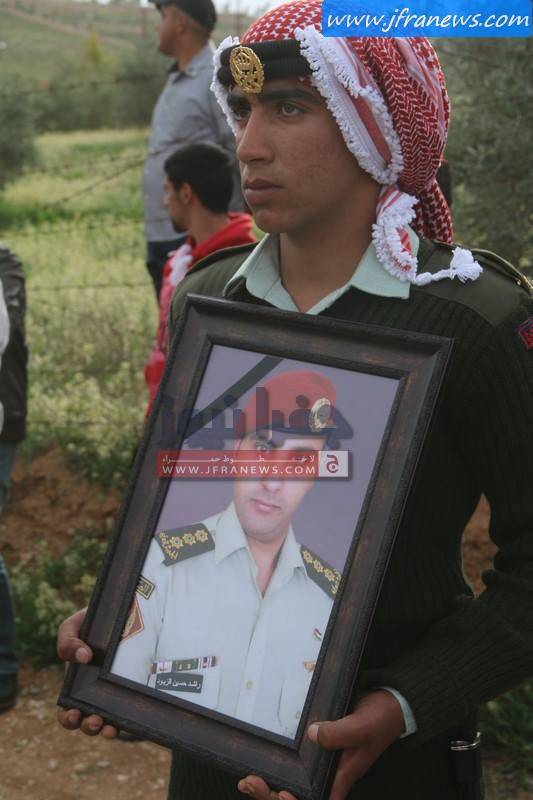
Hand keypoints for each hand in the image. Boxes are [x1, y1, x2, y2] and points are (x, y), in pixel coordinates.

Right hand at [56, 607, 118, 738]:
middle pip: (88, 723)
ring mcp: (117, 694)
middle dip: (89, 727)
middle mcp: (96, 694)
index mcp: (77, 685)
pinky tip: (130, 721)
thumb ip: (68, 640)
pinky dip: (128, 721)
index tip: (74, 713)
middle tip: (95, 720)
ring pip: (110, 722)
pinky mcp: (135, 691)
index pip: (68, 711)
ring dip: (107, 729)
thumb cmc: (93, 623)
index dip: (68, 718)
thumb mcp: (74, 626)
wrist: (123, 613)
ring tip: (110, 727)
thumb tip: (83, 657)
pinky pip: (131, 711)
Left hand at [238, 690, 404, 799]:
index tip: (281, 794)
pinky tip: (260, 763)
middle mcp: (329, 774)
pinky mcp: (316, 748)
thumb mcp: (363, 725)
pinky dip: (277, 767)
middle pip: (298, 796)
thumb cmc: (380, 719)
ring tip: (247, 780)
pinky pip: (294, 764)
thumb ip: (341, 732)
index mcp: (340, 776)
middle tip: (249, 782)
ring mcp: (322, 762)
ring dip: (269, 786)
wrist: (388, 705)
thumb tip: (313, 734)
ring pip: (292, 783)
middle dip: (271, 796)